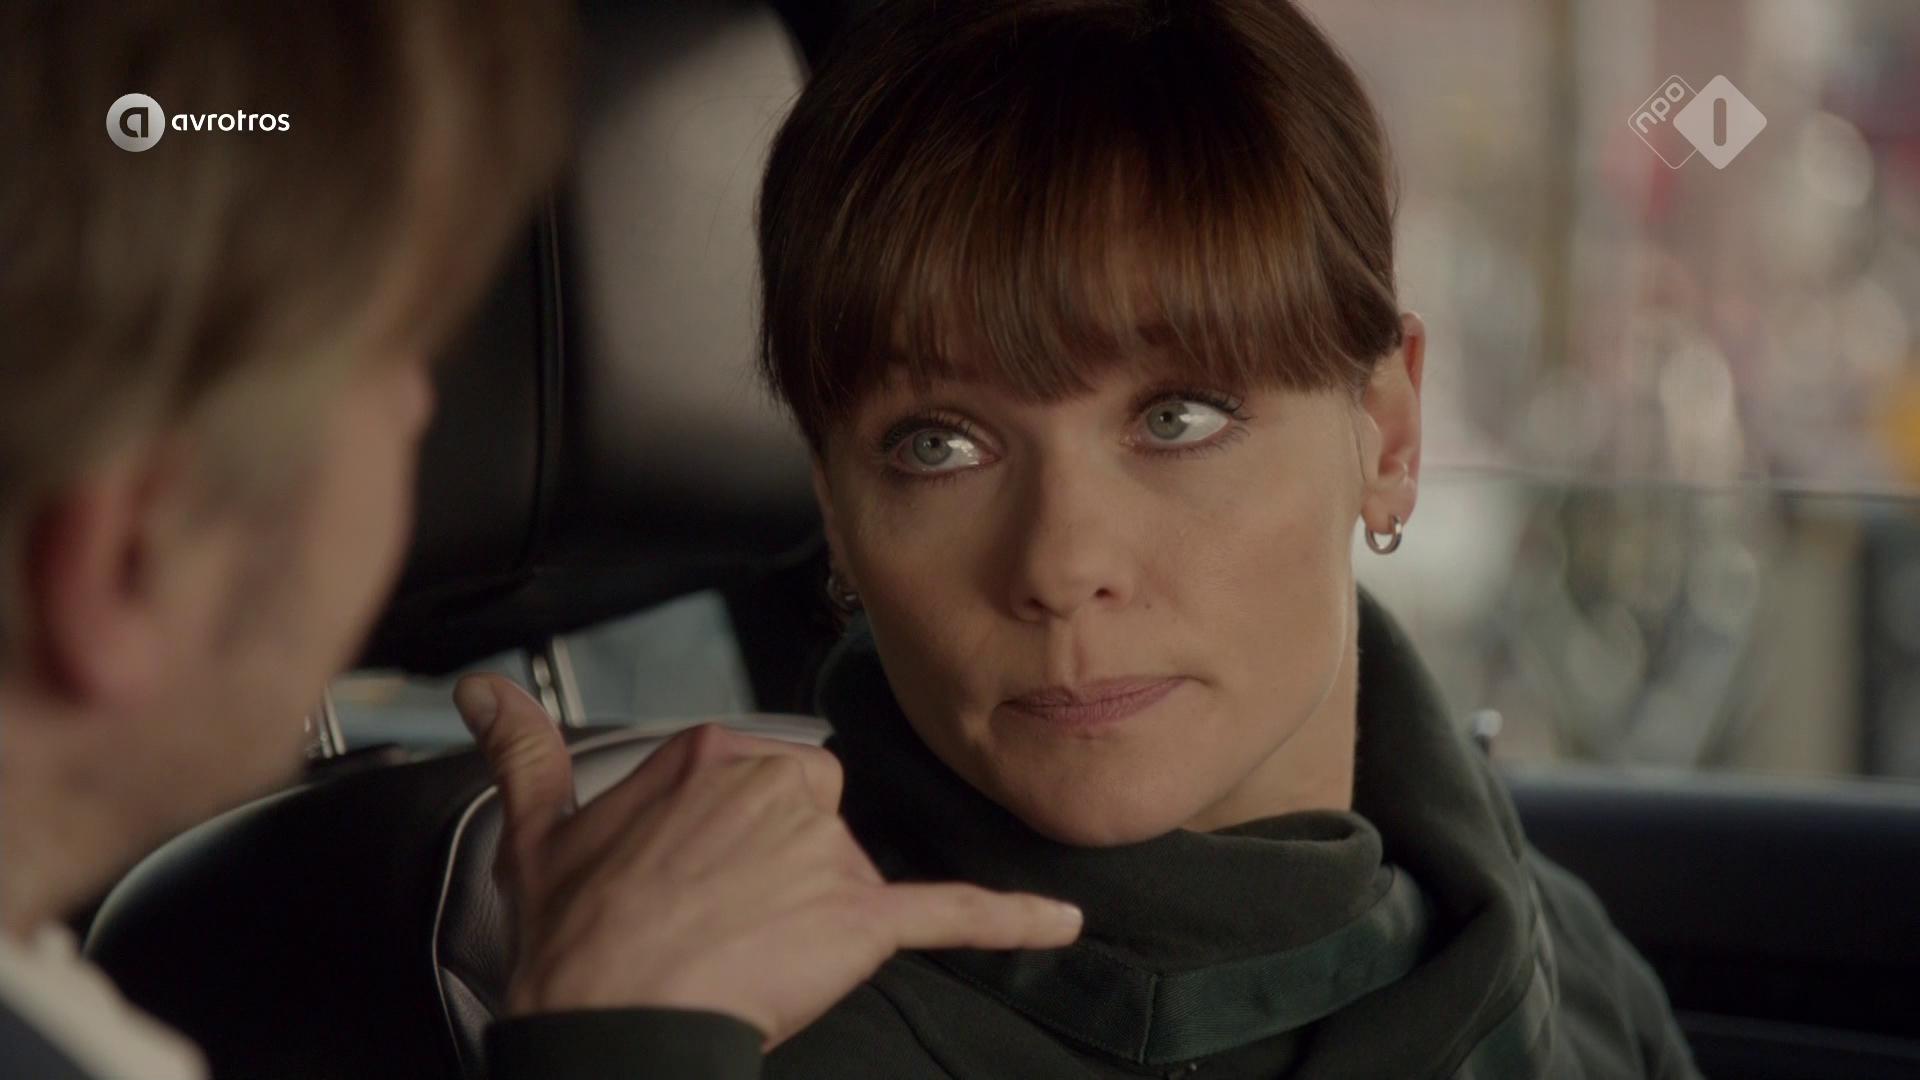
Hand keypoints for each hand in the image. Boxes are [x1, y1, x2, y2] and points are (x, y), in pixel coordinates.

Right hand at [452, 675, 1082, 1046]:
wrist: (606, 1021)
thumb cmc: (575, 938)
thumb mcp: (536, 829)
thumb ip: (522, 748)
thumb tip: (482, 691)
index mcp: (712, 751)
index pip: (753, 776)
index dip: (723, 838)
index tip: (687, 877)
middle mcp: (778, 783)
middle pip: (810, 811)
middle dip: (776, 863)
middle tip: (715, 919)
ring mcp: (824, 849)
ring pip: (849, 865)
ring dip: (817, 906)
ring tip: (747, 950)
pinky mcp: (862, 916)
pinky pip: (948, 911)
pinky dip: (1008, 919)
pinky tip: (1059, 923)